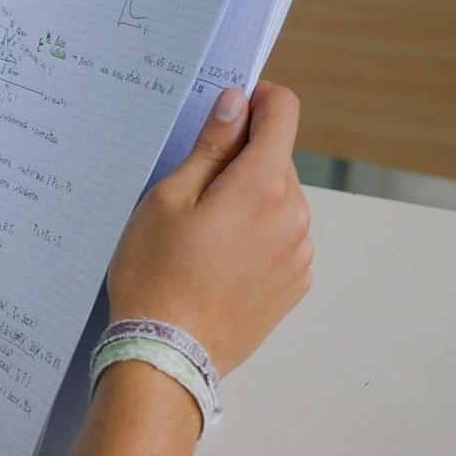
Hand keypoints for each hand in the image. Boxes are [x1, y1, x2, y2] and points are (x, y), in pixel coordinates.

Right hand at [105, 82, 312, 375]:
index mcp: (263, 185)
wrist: (167, 355)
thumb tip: (237, 104)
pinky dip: (258, 237)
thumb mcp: (169, 198)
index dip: (257, 99)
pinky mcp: (295, 283)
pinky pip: (282, 239)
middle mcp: (294, 216)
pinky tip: (220, 261)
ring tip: (205, 236)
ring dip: (251, 201)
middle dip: (243, 160)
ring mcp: (299, 253)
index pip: (283, 112)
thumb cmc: (156, 275)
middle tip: (196, 190)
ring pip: (280, 201)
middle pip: (278, 159)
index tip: (232, 110)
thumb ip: (211, 146)